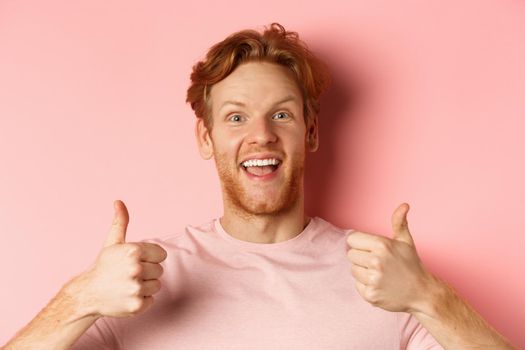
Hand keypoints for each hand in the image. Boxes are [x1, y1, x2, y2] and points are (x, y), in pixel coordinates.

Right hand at [81, 200, 167, 317]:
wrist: (87, 294)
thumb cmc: (104, 266)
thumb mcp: (112, 242)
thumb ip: (120, 222)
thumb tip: (118, 202)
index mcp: (133, 251)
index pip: (161, 254)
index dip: (150, 257)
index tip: (135, 261)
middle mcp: (136, 268)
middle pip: (160, 270)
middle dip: (147, 272)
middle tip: (129, 274)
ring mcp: (136, 288)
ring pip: (157, 285)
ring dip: (145, 286)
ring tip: (127, 285)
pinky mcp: (137, 305)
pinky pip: (152, 299)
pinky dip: (142, 300)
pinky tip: (127, 296)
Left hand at [346, 203, 433, 312]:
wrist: (422, 293)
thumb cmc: (411, 265)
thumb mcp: (405, 241)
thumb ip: (399, 222)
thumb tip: (404, 205)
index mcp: (382, 245)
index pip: (352, 239)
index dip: (361, 244)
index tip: (372, 250)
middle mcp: (376, 261)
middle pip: (351, 255)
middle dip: (362, 258)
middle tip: (379, 264)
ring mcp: (373, 279)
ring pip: (353, 270)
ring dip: (363, 272)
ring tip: (381, 274)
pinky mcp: (370, 295)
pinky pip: (357, 285)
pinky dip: (366, 286)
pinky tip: (380, 285)